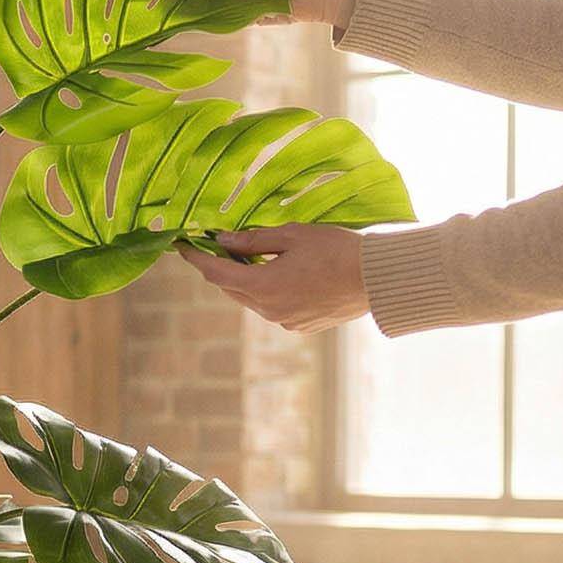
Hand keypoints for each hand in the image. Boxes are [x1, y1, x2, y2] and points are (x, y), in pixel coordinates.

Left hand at [178, 225, 370, 333]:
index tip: (183, 245)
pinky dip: (268, 292)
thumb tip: (223, 240)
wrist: (379, 278)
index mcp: (263, 286)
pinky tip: (281, 274)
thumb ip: (254, 239)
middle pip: (231, 288)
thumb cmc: (338, 250)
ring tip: (253, 257)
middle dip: (221, 267)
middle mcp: (269, 310)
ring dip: (246, 280)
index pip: (216, 273)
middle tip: (217, 246)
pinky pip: (272, 308)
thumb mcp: (293, 235)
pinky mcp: (300, 326)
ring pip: (251, 300)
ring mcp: (285, 322)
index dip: (196, 258)